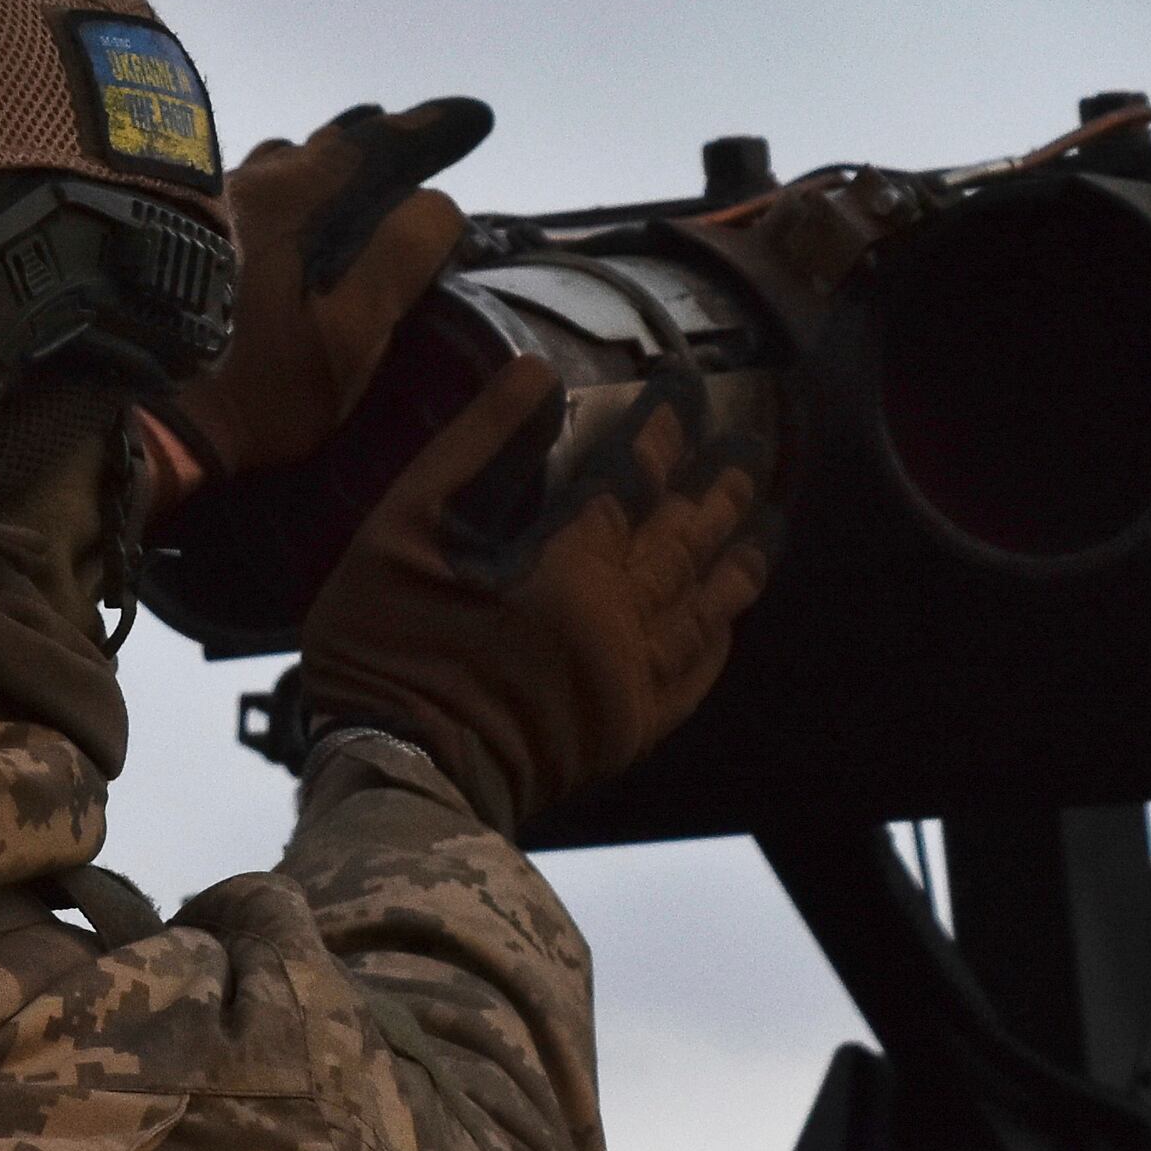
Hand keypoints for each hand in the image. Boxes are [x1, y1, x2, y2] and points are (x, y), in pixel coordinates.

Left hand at [148, 98, 492, 490]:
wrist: (113, 412)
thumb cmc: (245, 385)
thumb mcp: (344, 337)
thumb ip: (396, 263)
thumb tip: (437, 202)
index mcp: (291, 198)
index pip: (376, 144)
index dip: (429, 128)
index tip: (474, 116)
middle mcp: (239, 181)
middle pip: (319, 147)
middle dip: (374, 143)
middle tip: (411, 143)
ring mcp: (194, 206)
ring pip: (271, 169)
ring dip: (318, 169)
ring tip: (347, 181)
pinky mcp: (162, 237)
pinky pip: (239, 198)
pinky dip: (277, 200)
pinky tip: (275, 226)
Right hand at [290, 353, 774, 829]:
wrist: (395, 775)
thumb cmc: (384, 648)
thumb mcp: (402, 530)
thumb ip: (475, 448)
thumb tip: (536, 374)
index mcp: (571, 568)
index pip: (634, 479)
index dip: (661, 429)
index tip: (683, 389)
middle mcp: (621, 621)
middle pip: (685, 540)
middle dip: (716, 489)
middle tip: (749, 447)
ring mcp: (631, 682)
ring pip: (704, 607)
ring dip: (736, 560)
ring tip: (766, 523)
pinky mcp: (625, 733)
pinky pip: (693, 680)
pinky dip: (716, 643)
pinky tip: (728, 621)